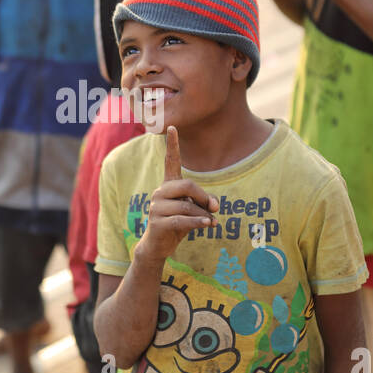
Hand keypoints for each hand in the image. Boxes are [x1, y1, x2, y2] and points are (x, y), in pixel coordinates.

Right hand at [135, 126, 218, 264]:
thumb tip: (214, 207)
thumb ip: (204, 203)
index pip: (170, 161)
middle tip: (215, 208)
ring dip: (203, 216)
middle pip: (187, 185)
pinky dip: (198, 223)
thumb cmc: (177, 224)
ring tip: (211, 222)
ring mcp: (156, 207)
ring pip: (187, 206)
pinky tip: (208, 225)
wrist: (158, 246)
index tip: (172, 126)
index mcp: (168, 185)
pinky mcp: (157, 223)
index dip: (172, 144)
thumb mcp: (193, 210)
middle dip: (203, 197)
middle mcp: (160, 193)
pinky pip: (182, 220)